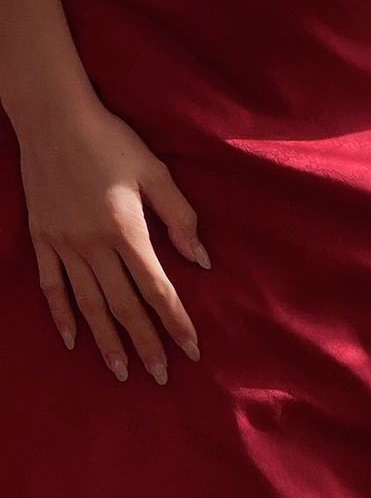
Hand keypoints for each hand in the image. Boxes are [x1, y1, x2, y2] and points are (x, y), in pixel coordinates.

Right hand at [15, 94, 205, 383]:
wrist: (54, 121)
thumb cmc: (112, 143)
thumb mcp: (156, 173)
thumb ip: (181, 217)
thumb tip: (202, 260)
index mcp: (127, 231)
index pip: (158, 289)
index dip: (176, 322)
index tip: (192, 348)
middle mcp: (94, 246)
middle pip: (123, 307)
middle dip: (144, 344)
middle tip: (160, 375)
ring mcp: (63, 246)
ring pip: (87, 306)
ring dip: (106, 341)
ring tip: (121, 371)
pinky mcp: (42, 241)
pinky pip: (52, 288)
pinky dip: (63, 317)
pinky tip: (73, 340)